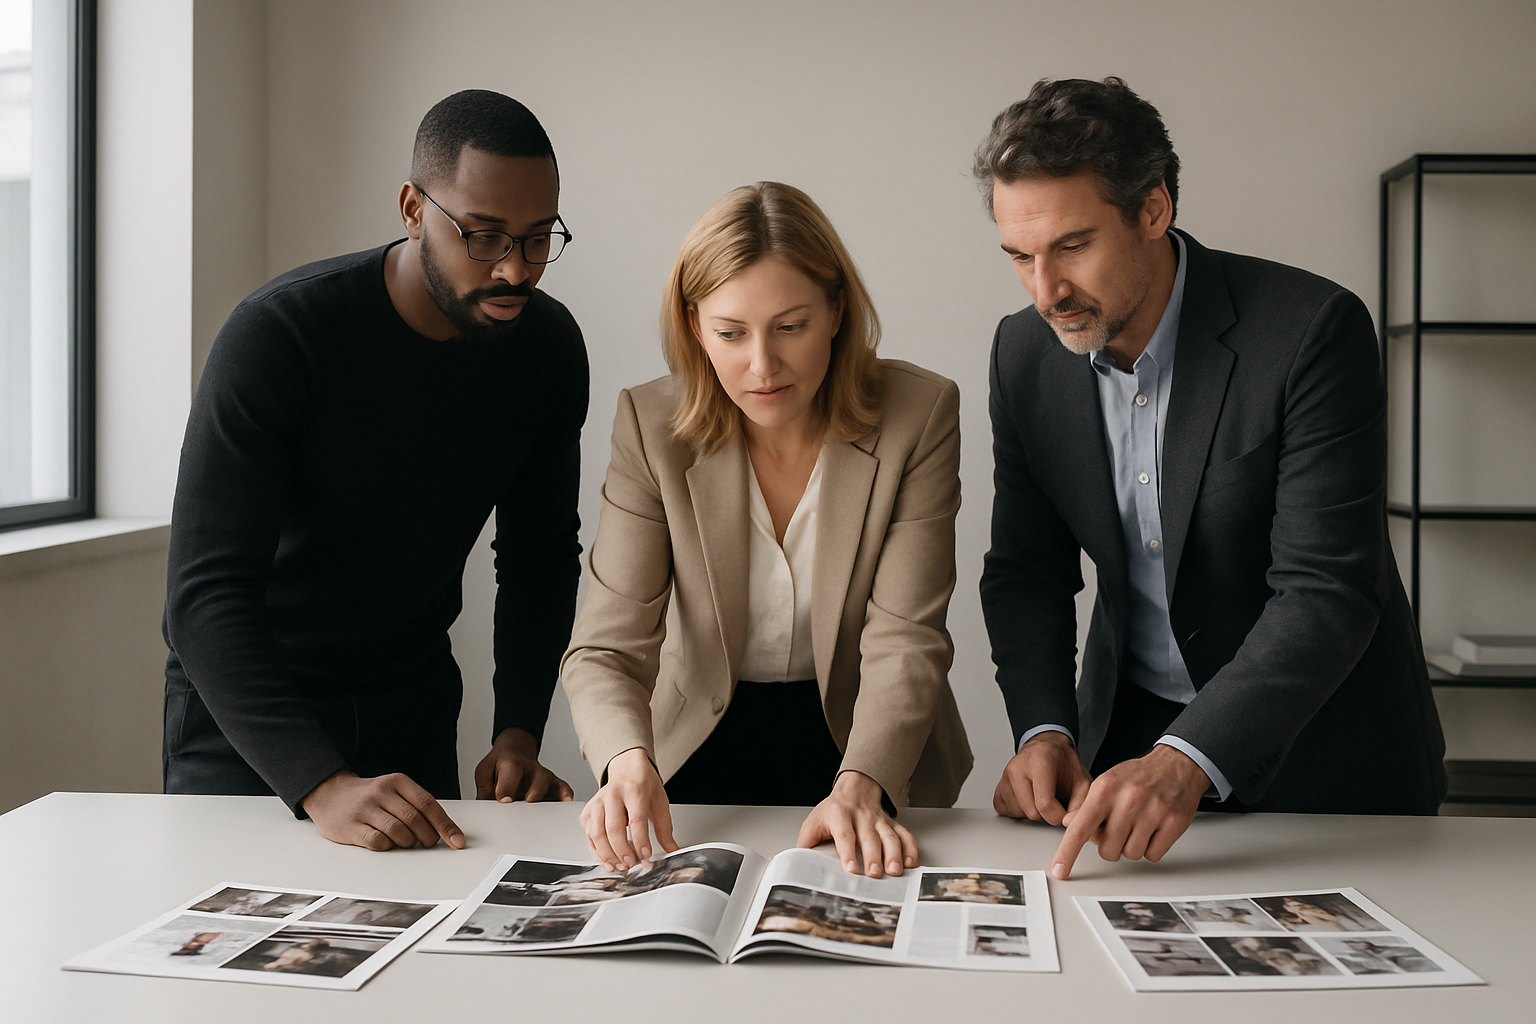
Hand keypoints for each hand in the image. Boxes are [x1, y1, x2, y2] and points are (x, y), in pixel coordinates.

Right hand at [301, 769, 465, 850]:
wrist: (328, 793)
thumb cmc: (369, 796)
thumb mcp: (394, 790)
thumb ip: (416, 805)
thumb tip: (444, 829)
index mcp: (398, 781)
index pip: (428, 805)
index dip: (445, 826)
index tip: (458, 841)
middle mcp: (382, 792)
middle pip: (415, 820)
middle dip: (427, 837)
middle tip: (426, 842)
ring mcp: (365, 809)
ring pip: (399, 833)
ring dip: (407, 842)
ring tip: (405, 841)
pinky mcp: (351, 827)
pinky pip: (378, 842)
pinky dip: (387, 846)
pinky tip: (385, 842)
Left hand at [474, 727, 573, 802]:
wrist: (514, 750)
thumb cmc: (499, 765)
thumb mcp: (485, 773)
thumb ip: (485, 792)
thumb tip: (485, 812)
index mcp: (511, 765)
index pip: (510, 777)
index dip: (506, 789)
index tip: (504, 801)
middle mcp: (530, 769)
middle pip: (536, 780)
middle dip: (533, 793)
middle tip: (527, 804)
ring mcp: (542, 776)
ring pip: (549, 783)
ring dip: (548, 796)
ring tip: (545, 811)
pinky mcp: (552, 782)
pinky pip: (562, 787)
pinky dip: (565, 794)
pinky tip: (565, 802)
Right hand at [580, 747, 678, 870]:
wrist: (627, 769)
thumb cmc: (643, 785)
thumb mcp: (659, 803)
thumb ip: (664, 829)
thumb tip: (672, 850)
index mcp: (635, 791)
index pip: (637, 820)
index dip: (640, 841)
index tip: (646, 856)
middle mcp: (613, 795)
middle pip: (614, 828)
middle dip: (622, 851)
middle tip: (632, 864)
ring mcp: (598, 803)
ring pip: (597, 834)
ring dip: (608, 854)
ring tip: (621, 865)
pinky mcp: (588, 811)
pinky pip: (589, 835)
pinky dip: (597, 851)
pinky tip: (608, 859)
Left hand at [796, 770, 917, 877]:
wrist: (854, 789)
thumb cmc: (833, 810)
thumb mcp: (813, 822)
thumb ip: (805, 844)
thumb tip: (797, 864)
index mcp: (839, 815)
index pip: (844, 834)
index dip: (847, 852)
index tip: (851, 868)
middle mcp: (861, 817)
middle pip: (869, 837)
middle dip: (873, 856)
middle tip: (874, 874)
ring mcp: (879, 821)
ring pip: (889, 836)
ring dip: (894, 854)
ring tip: (895, 871)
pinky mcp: (891, 824)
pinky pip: (904, 835)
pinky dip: (910, 848)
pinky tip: (911, 862)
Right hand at [993, 730, 1091, 825]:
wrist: (1046, 749)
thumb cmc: (1063, 764)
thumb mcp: (1082, 781)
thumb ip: (1080, 804)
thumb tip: (1069, 824)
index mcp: (1039, 762)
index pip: (1044, 804)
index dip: (1058, 816)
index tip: (1064, 812)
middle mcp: (1017, 768)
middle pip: (1031, 813)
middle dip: (1045, 814)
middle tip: (1053, 800)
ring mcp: (1004, 778)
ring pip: (1018, 814)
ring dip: (1032, 812)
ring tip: (1040, 797)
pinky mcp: (997, 787)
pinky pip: (1006, 812)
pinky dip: (1019, 811)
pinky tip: (1028, 799)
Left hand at [1051, 744, 1209, 879]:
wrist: (1175, 764)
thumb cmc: (1138, 776)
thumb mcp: (1105, 783)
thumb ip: (1086, 807)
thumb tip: (1069, 825)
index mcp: (1104, 789)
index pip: (1080, 829)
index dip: (1067, 853)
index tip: (1059, 870)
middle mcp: (1127, 800)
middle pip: (1107, 851)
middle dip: (1111, 846)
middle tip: (1119, 829)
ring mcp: (1152, 811)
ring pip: (1131, 855)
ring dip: (1132, 847)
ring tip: (1137, 826)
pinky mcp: (1174, 822)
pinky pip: (1153, 855)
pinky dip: (1151, 848)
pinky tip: (1153, 829)